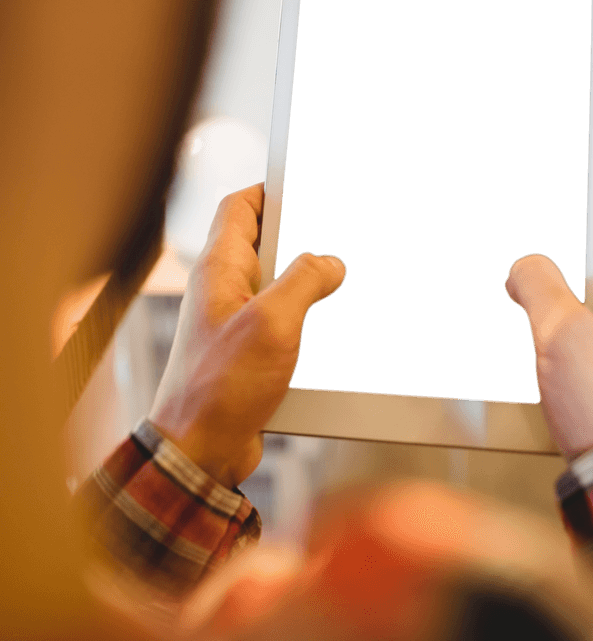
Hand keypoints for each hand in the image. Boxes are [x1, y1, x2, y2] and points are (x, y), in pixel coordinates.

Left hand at [149, 184, 345, 487]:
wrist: (199, 453)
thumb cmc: (219, 388)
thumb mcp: (272, 324)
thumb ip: (304, 282)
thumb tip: (329, 262)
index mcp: (219, 269)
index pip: (241, 207)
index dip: (273, 190)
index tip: (309, 186)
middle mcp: (223, 290)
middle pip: (265, 245)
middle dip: (303, 238)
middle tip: (340, 234)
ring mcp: (235, 321)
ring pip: (278, 286)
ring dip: (310, 285)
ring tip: (346, 282)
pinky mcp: (250, 353)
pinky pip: (283, 322)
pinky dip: (308, 319)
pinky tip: (335, 328)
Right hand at [505, 225, 592, 458]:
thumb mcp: (562, 332)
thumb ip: (538, 286)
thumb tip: (524, 269)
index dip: (573, 235)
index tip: (542, 238)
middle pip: (592, 285)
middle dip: (554, 288)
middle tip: (525, 296)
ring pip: (585, 324)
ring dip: (553, 328)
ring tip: (528, 338)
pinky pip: (585, 360)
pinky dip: (560, 360)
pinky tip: (537, 373)